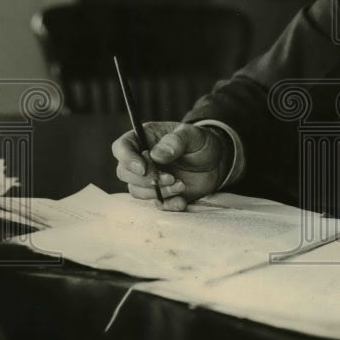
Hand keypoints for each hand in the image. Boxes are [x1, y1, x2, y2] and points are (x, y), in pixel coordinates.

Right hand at [112, 121, 229, 211]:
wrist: (217, 162)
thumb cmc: (201, 142)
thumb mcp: (194, 135)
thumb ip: (176, 141)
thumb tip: (156, 155)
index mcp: (145, 138)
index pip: (122, 147)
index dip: (127, 159)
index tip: (143, 168)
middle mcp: (142, 159)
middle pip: (125, 172)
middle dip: (146, 179)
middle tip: (170, 178)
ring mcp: (149, 178)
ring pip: (137, 191)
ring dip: (158, 192)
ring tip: (181, 185)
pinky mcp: (161, 194)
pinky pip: (155, 204)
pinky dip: (167, 205)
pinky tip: (182, 201)